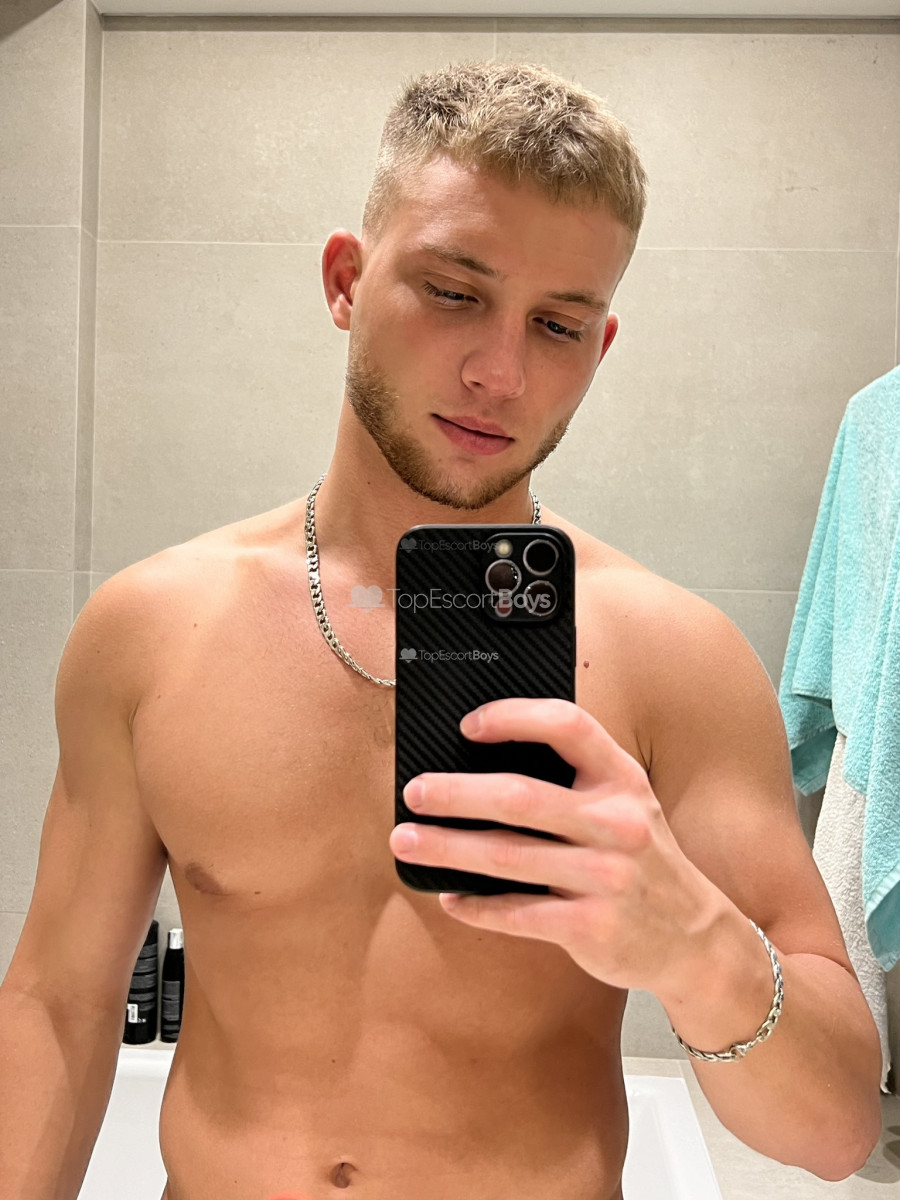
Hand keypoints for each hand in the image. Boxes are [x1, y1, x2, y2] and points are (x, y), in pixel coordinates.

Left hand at [389, 697, 725, 995]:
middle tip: (413, 792)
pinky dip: (475, 905)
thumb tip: (481, 763)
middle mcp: (617, 824)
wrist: (696, 939)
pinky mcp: (592, 927)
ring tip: (405, 842)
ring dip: (447, 848)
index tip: (467, 725)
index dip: (514, 717)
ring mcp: (607, 878)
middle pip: (521, 797)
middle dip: (456, 793)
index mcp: (623, 780)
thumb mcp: (626, 806)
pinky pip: (517, 913)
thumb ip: (576, 781)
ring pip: (507, 856)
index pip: (567, 726)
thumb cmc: (641, 860)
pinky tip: (447, 896)